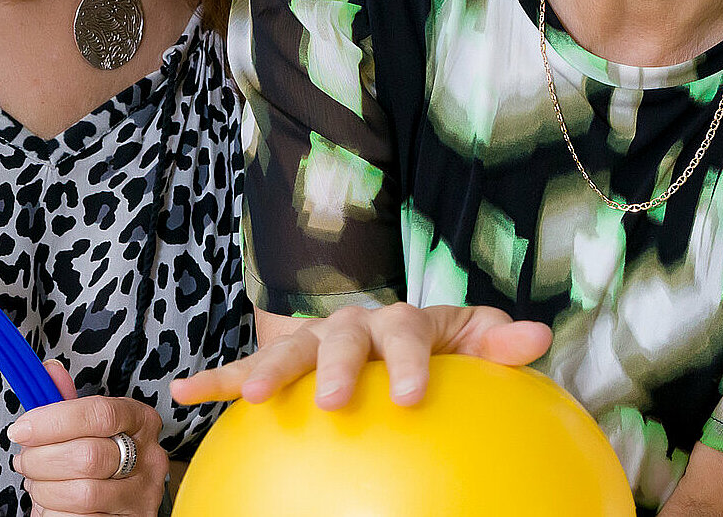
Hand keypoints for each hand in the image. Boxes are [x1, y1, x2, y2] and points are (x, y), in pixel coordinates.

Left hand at [10, 360, 166, 516]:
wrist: (114, 507)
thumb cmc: (98, 463)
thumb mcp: (86, 430)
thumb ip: (68, 405)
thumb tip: (49, 372)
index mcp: (140, 422)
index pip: (100, 414)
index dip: (53, 421)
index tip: (22, 429)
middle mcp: (149, 458)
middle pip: (87, 456)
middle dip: (41, 461)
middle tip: (25, 461)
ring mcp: (141, 495)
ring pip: (81, 493)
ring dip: (45, 490)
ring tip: (38, 484)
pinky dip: (52, 512)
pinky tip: (52, 504)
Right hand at [169, 302, 552, 408]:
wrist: (390, 342)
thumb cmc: (436, 349)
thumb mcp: (470, 344)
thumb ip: (497, 342)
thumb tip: (539, 335)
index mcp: (402, 321)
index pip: (408, 332)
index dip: (408, 361)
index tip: (410, 396)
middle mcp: (352, 324)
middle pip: (340, 338)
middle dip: (334, 367)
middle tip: (331, 401)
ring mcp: (312, 342)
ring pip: (286, 350)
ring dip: (264, 369)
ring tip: (245, 395)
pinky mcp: (279, 363)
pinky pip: (240, 370)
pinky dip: (213, 379)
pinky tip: (182, 393)